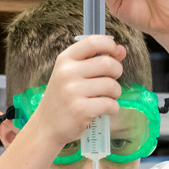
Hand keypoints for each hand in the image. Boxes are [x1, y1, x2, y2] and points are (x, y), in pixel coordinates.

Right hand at [24, 35, 125, 151]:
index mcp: (65, 59)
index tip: (114, 54)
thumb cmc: (63, 98)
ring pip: (111, 85)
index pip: (93, 42)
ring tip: (108, 98)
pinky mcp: (80, 110)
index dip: (109, 45)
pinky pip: (110, 104)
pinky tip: (106, 110)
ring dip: (115, 93)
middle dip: (117, 72)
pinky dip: (113, 108)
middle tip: (111, 81)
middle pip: (108, 63)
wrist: (47, 126)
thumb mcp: (73, 74)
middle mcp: (67, 72)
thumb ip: (96, 60)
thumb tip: (121, 50)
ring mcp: (73, 91)